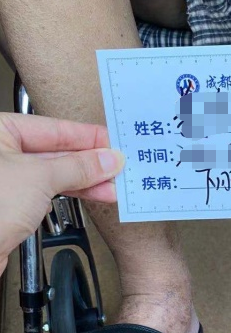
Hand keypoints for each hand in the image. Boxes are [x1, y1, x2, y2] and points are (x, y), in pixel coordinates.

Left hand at [0, 113, 123, 275]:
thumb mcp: (40, 176)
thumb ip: (78, 166)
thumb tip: (106, 159)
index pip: (52, 128)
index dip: (86, 136)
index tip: (112, 143)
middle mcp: (0, 153)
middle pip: (55, 151)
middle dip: (90, 162)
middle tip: (117, 166)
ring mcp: (6, 179)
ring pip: (53, 174)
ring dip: (86, 181)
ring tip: (112, 186)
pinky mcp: (12, 204)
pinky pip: (49, 192)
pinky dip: (72, 194)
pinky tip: (94, 195)